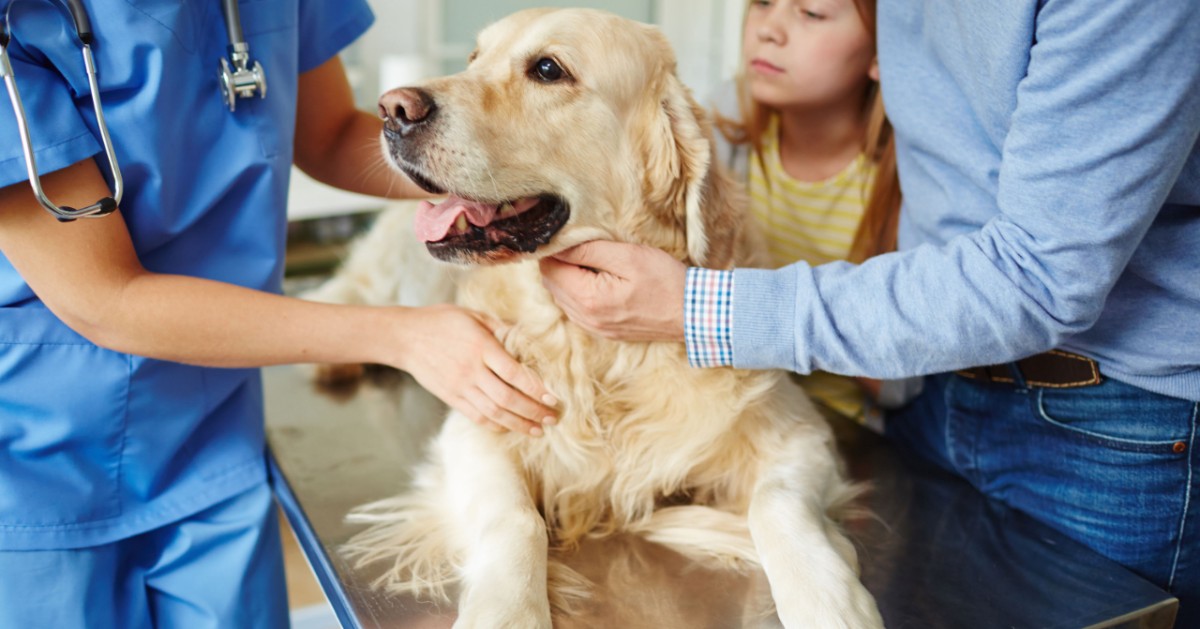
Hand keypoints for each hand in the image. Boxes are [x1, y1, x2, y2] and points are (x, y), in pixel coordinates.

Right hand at [390, 305, 557, 435]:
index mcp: (480, 347)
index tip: (554, 398)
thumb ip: (502, 327)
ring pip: (494, 413)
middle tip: (553, 418)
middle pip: (507, 398)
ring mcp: (460, 387)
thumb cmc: (442, 321)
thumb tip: (530, 337)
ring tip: (538, 430)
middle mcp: (471, 370)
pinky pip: (477, 417)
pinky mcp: (451, 398)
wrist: (405, 337)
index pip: (514, 373)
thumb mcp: (474, 316)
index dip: (536, 388)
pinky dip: (496, 425)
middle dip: (533, 411)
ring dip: (519, 424)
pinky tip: (511, 427)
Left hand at [538, 241, 685, 341]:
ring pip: (562, 297)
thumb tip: (559, 246)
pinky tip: (598, 280)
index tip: (569, 236)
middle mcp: (586, 318)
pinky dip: (579, 292)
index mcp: (589, 299)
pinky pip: (577, 309)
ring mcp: (595, 328)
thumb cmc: (665, 281)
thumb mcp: (628, 256)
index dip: (555, 250)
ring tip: (591, 260)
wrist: (692, 314)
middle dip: (560, 263)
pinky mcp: (604, 331)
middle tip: (581, 244)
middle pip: (552, 284)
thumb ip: (590, 250)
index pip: (550, 270)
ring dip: (569, 277)